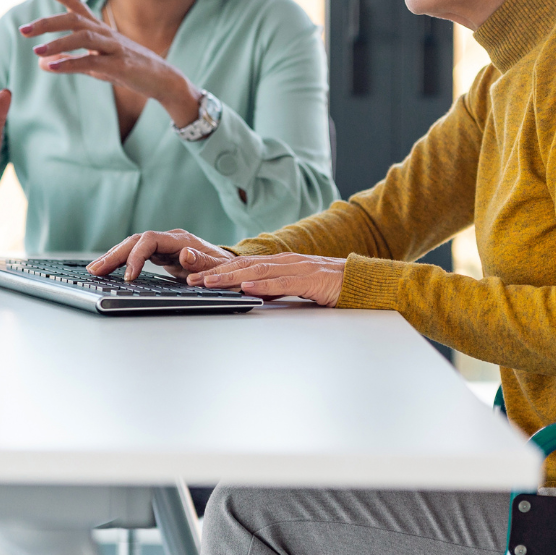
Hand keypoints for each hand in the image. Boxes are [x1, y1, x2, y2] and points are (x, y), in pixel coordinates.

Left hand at [22, 0, 199, 124]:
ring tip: (36, 51)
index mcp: (100, 29)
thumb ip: (70, 61)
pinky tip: (53, 67)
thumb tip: (42, 62)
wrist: (163, 80)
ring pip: (83, 37)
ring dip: (58, 43)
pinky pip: (93, 62)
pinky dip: (71, 63)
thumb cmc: (128, 69)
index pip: (77, 5)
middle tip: (24, 30)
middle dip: (47, 22)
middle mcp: (105, 33)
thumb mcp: (95, 65)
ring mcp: (114, 47)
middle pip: (74, 19)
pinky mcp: (120, 65)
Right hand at [88, 229, 234, 281]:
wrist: (230, 266)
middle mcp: (169, 239)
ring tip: (93, 270)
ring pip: (132, 246)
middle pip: (135, 241)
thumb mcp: (218, 268)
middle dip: (114, 255)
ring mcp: (163, 246)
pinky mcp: (160, 254)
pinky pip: (136, 254)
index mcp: (180, 240)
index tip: (129, 276)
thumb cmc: (225, 268)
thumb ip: (202, 262)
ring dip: (112, 257)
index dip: (137, 256)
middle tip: (95, 270)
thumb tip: (186, 254)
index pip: (150, 240)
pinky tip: (107, 269)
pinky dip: (121, 261)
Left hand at [190, 252, 345, 305]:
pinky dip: (263, 285)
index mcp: (281, 263)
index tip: (195, 278)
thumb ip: (275, 287)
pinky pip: (283, 282)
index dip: (218, 271)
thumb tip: (252, 293)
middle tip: (191, 280)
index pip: (243, 265)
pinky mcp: (311, 280)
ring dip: (231, 277)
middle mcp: (286, 261)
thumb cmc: (332, 285)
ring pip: (258, 272)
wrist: (364, 282)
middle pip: (244, 265)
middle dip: (216, 273)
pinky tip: (247, 288)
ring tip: (210, 283)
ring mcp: (298, 268)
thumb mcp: (296, 287)